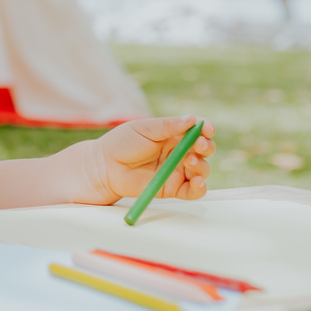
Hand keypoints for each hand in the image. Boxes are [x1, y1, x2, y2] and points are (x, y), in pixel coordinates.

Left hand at [88, 115, 215, 203]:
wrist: (103, 166)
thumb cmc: (121, 143)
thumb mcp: (144, 129)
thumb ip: (169, 125)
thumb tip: (193, 118)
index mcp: (173, 134)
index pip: (197, 131)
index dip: (205, 129)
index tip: (207, 129)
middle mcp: (178, 152)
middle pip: (204, 150)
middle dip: (206, 147)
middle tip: (198, 146)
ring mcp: (176, 170)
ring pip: (201, 170)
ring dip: (201, 166)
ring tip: (188, 161)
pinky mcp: (171, 188)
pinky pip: (192, 191)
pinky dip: (200, 188)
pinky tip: (198, 182)